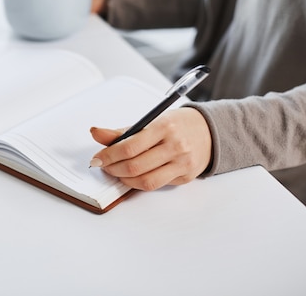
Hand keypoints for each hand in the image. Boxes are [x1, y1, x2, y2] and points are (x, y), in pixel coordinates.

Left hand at [89, 108, 212, 190]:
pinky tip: (132, 176)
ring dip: (124, 179)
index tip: (97, 159)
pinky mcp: (185, 177)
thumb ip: (123, 131)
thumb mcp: (151, 121)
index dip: (108, 155)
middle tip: (104, 166)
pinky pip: (156, 185)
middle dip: (113, 168)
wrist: (209, 131)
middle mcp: (175, 146)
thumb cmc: (177, 125)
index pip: (129, 146)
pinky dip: (139, 182)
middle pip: (135, 166)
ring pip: (145, 180)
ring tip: (116, 172)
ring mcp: (182, 163)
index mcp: (164, 127)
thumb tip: (96, 133)